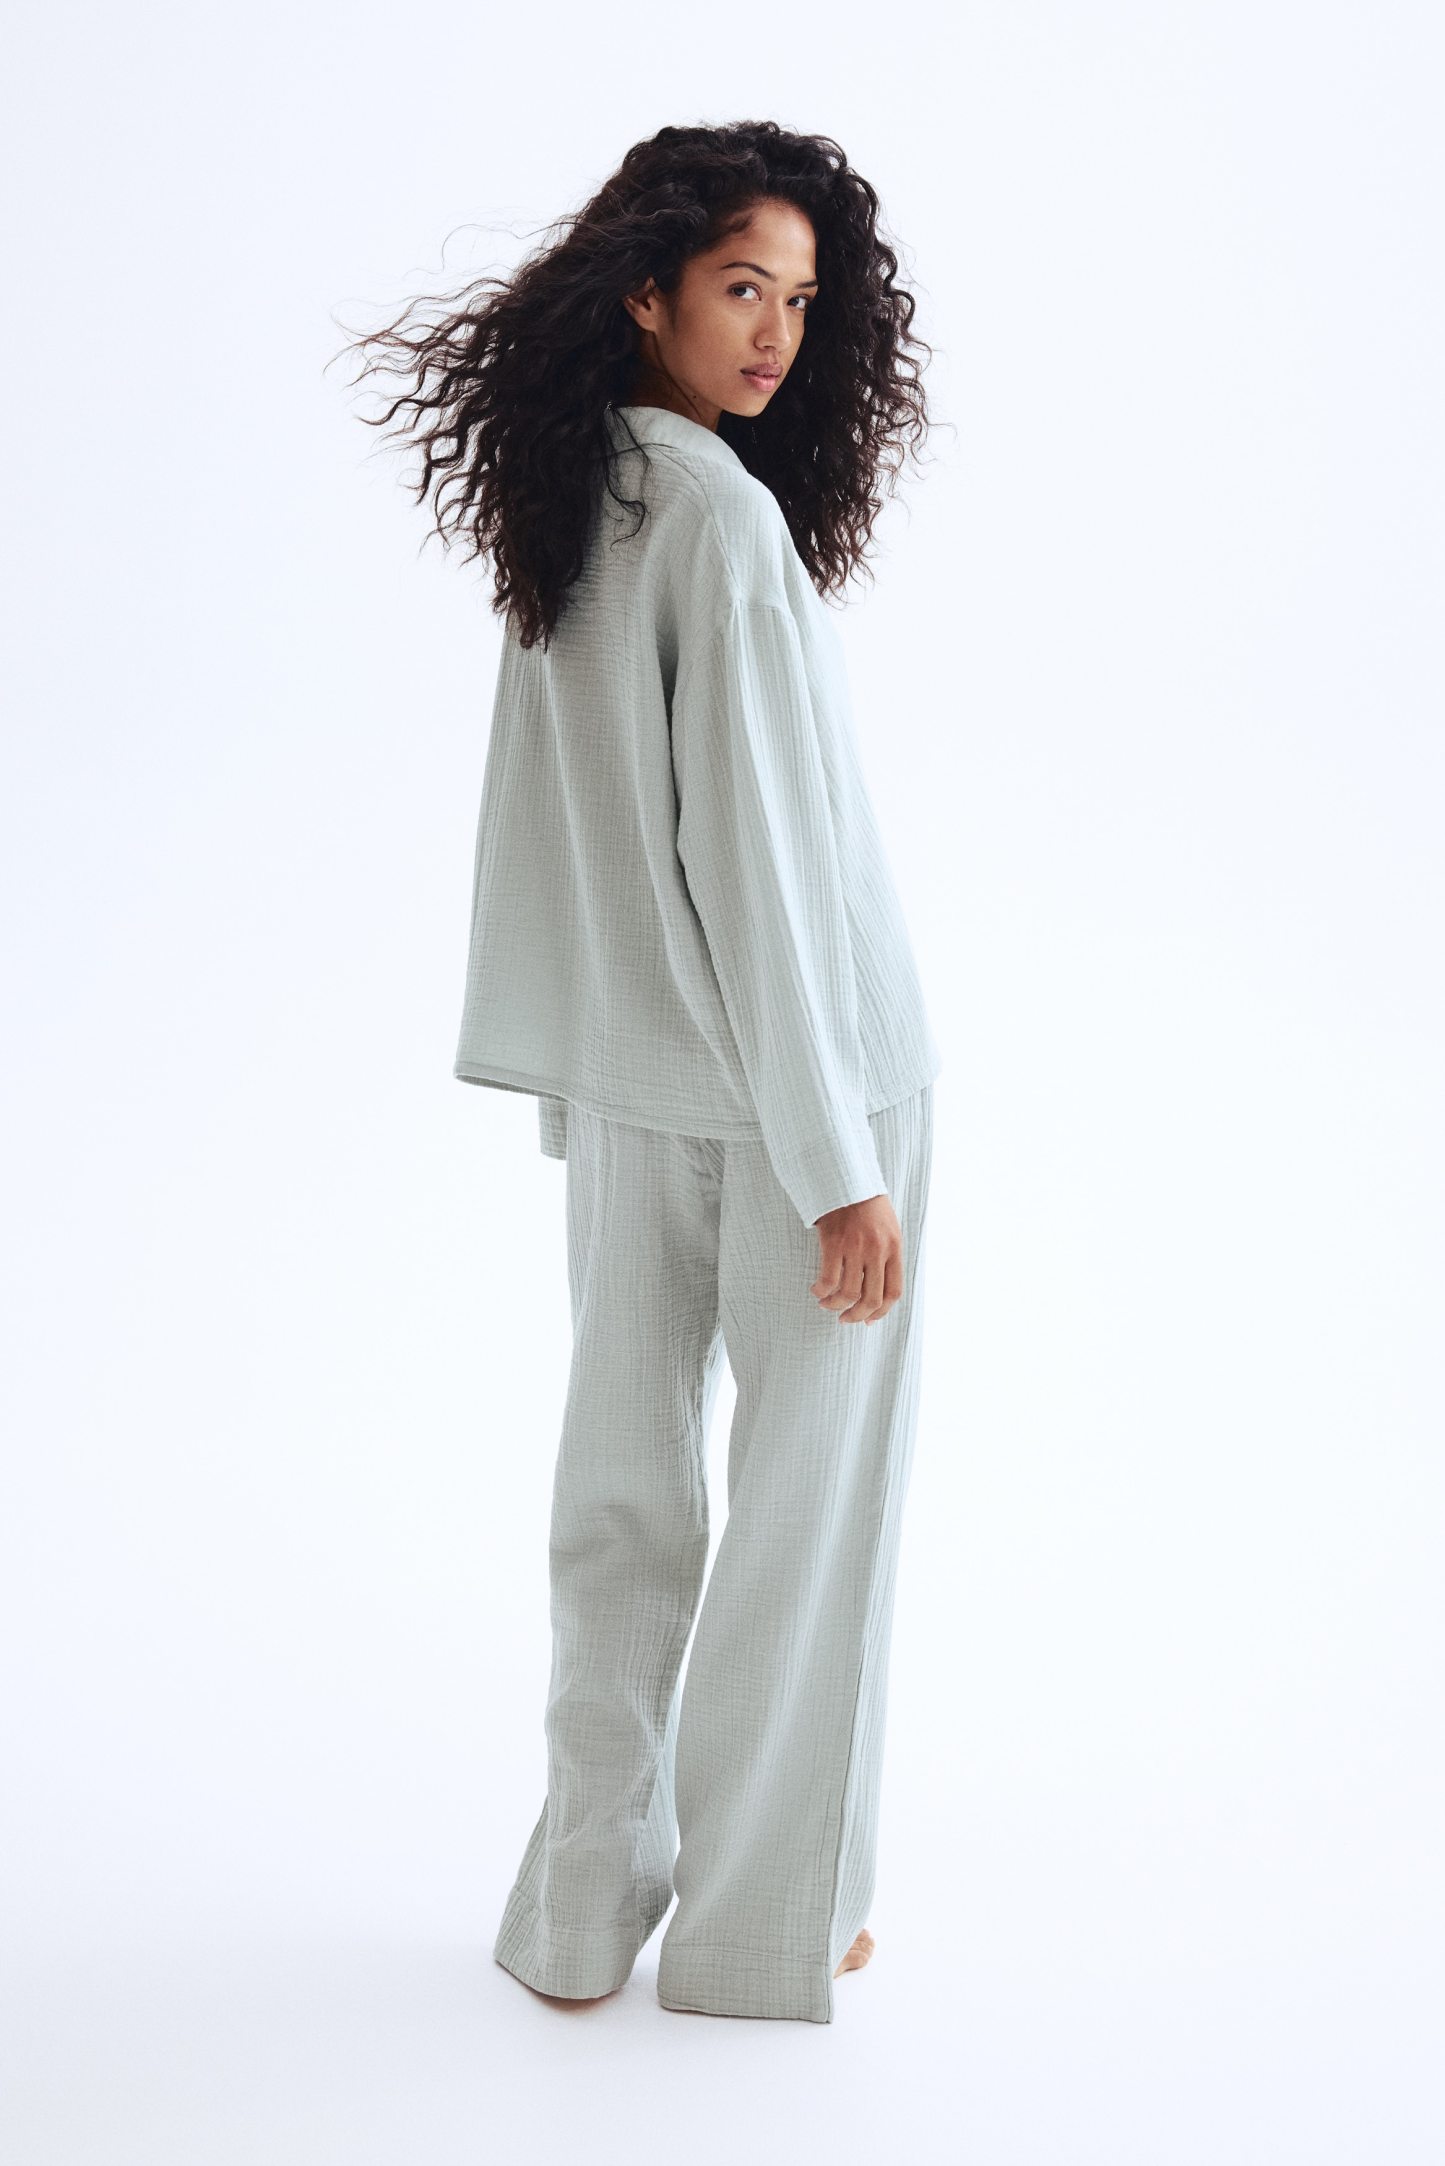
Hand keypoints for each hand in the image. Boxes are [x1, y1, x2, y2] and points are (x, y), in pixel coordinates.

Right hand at [809, 1192, 903, 1322]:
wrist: (847, 1179)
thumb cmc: (867, 1205)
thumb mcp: (888, 1229)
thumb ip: (887, 1256)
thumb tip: (876, 1287)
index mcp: (894, 1248)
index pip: (893, 1292)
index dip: (881, 1312)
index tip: (869, 1320)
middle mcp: (877, 1251)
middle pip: (871, 1298)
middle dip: (857, 1315)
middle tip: (846, 1319)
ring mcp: (856, 1248)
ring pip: (848, 1293)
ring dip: (836, 1306)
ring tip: (827, 1305)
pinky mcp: (834, 1244)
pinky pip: (828, 1279)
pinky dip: (821, 1291)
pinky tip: (817, 1291)